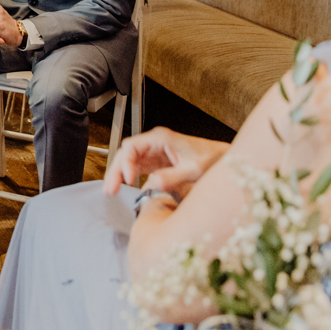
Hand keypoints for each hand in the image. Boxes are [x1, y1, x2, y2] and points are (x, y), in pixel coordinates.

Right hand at [102, 127, 229, 198]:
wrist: (220, 159)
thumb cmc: (210, 158)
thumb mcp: (194, 169)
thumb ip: (173, 175)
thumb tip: (152, 183)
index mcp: (160, 139)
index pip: (132, 146)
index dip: (126, 162)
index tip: (128, 179)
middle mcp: (154, 143)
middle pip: (126, 153)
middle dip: (116, 170)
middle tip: (109, 189)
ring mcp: (153, 153)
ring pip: (128, 161)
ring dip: (118, 174)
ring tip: (110, 191)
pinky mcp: (155, 163)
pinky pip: (135, 168)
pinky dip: (127, 177)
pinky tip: (121, 188)